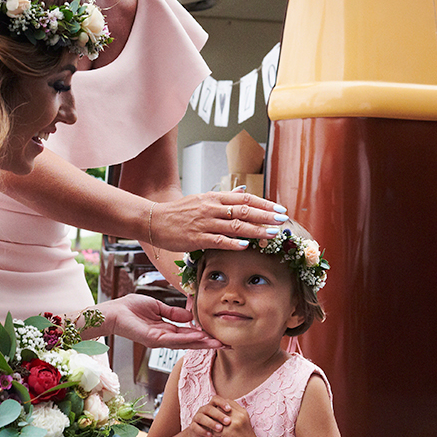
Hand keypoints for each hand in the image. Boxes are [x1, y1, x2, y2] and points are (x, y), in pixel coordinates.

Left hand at [92, 294, 222, 350]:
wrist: (113, 312)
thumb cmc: (130, 308)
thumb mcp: (157, 307)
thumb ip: (173, 313)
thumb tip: (190, 316)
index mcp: (166, 329)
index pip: (189, 334)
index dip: (204, 335)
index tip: (219, 336)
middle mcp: (165, 338)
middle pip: (191, 342)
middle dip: (209, 343)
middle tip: (227, 344)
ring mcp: (159, 340)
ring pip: (185, 342)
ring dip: (202, 343)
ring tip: (218, 343)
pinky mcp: (153, 339)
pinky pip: (173, 339)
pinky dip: (187, 339)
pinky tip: (199, 338)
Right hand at [151, 191, 289, 251]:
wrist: (154, 220)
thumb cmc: (179, 212)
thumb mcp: (202, 199)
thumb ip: (224, 197)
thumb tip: (244, 190)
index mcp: (214, 198)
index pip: (245, 199)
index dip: (264, 203)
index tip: (280, 209)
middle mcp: (211, 208)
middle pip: (244, 210)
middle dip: (265, 215)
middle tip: (282, 220)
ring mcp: (204, 223)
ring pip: (235, 226)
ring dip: (256, 230)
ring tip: (272, 234)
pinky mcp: (196, 238)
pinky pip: (218, 240)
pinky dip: (233, 243)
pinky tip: (246, 246)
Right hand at [187, 397, 231, 436]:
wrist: (203, 436)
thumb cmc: (216, 426)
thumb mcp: (223, 420)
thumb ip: (229, 414)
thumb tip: (242, 411)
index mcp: (211, 406)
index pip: (215, 399)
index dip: (222, 403)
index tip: (230, 409)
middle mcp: (203, 410)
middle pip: (209, 408)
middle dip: (218, 414)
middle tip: (228, 421)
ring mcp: (197, 418)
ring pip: (201, 417)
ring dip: (211, 423)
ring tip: (220, 429)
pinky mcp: (192, 427)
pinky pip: (195, 427)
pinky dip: (203, 431)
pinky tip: (210, 435)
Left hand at [216, 397, 256, 436]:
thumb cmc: (245, 436)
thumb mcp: (243, 421)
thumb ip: (234, 413)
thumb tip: (220, 406)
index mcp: (242, 412)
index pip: (227, 402)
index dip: (221, 408)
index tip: (221, 416)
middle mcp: (239, 416)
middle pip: (219, 410)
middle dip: (215, 417)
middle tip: (217, 425)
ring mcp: (233, 424)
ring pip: (215, 420)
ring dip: (214, 426)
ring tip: (218, 431)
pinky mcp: (228, 433)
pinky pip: (215, 430)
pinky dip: (215, 435)